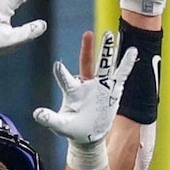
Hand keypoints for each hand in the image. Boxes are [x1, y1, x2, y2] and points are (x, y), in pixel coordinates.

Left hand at [32, 30, 133, 169]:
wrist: (89, 136)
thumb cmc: (73, 129)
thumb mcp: (61, 125)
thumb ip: (50, 119)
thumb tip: (37, 114)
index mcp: (72, 91)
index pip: (66, 79)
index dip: (62, 73)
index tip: (57, 65)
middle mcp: (86, 84)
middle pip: (87, 63)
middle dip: (87, 49)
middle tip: (87, 34)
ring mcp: (100, 85)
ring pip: (104, 64)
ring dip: (107, 50)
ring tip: (109, 35)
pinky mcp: (112, 90)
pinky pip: (121, 74)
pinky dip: (127, 63)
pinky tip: (132, 51)